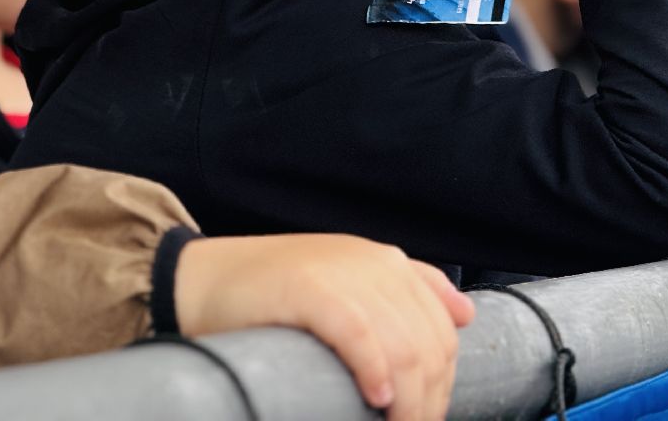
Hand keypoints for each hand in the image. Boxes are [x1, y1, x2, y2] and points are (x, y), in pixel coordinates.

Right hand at [174, 234, 472, 420]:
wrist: (201, 280)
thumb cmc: (271, 292)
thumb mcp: (345, 281)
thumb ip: (403, 292)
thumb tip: (466, 314)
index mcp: (384, 261)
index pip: (443, 331)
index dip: (442, 385)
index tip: (424, 418)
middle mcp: (371, 262)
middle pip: (428, 345)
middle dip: (429, 401)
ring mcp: (340, 273)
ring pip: (403, 347)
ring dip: (409, 402)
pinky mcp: (309, 288)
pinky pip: (360, 334)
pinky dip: (374, 370)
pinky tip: (375, 397)